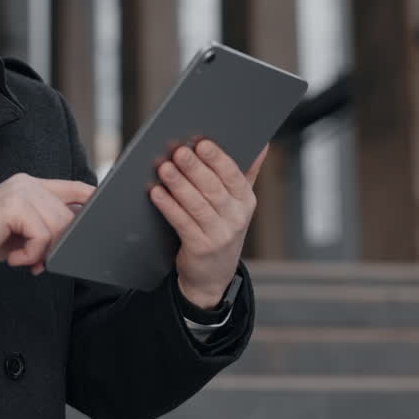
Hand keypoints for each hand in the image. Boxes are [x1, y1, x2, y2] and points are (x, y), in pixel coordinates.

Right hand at [0, 174, 94, 274]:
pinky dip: (31, 255)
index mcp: (30, 185)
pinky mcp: (14, 205)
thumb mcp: (21, 232)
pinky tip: (14, 259)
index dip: (92, 200)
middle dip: (58, 245)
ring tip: (23, 260)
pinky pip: (42, 236)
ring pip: (57, 227)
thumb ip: (45, 227)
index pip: (73, 187)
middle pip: (69, 215)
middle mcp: (27, 183)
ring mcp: (21, 191)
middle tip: (36, 262)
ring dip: (43, 253)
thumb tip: (74, 234)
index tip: (102, 215)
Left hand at [151, 141, 266, 308]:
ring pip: (197, 205)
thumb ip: (247, 173)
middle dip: (194, 168)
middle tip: (178, 151)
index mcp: (246, 201)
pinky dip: (169, 207)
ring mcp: (219, 235)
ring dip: (179, 184)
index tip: (201, 142)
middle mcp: (236, 218)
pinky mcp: (200, 248)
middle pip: (213, 189)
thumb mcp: (239, 205)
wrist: (213, 276)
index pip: (234, 176)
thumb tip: (262, 144)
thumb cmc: (222, 229)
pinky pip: (182, 223)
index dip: (217, 158)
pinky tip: (156, 193)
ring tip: (164, 168)